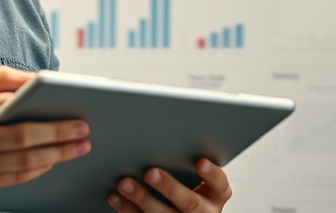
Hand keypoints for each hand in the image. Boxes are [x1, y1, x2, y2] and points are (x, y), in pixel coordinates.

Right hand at [0, 66, 90, 199]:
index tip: (70, 105)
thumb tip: (35, 78)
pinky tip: (53, 160)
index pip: (9, 103)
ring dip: (56, 155)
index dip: (42, 105)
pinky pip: (14, 178)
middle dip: (58, 134)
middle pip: (22, 136)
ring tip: (78, 147)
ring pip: (22, 161)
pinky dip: (37, 169)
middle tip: (82, 130)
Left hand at [107, 159, 231, 212]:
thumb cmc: (187, 182)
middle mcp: (202, 211)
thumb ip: (187, 159)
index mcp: (214, 195)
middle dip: (169, 187)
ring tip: (124, 183)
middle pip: (189, 203)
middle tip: (151, 172)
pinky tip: (115, 196)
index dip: (211, 174)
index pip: (219, 185)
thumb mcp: (195, 174)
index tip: (200, 162)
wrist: (179, 208)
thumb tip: (163, 130)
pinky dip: (126, 208)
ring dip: (142, 198)